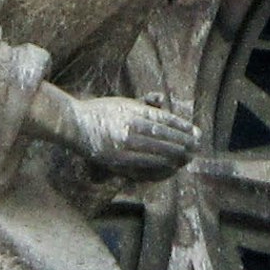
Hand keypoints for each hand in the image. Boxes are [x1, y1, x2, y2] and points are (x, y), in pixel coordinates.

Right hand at [64, 93, 199, 177]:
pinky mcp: (116, 163)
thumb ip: (144, 105)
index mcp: (132, 112)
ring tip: (187, 159)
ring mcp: (122, 148)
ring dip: (175, 158)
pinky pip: (144, 170)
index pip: (164, 121)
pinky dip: (159, 170)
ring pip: (157, 156)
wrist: (73, 124)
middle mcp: (128, 130)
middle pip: (164, 139)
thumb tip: (162, 99)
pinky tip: (169, 169)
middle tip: (196, 148)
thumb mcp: (124, 102)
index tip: (196, 132)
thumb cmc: (101, 111)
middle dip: (183, 144)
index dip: (182, 128)